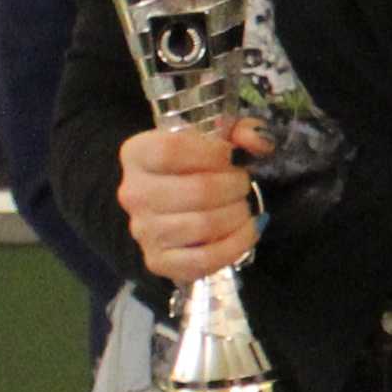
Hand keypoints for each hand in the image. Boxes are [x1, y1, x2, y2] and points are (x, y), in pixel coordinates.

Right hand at [118, 119, 263, 283]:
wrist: (179, 205)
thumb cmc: (198, 165)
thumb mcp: (217, 137)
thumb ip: (241, 130)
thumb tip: (257, 141)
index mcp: (137, 153)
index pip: (172, 150)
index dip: (212, 153)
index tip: (231, 156)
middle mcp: (133, 192)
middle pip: (197, 190)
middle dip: (234, 186)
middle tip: (243, 184)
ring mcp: (143, 230)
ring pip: (203, 225)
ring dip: (237, 215)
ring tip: (243, 207)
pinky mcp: (157, 261)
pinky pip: (204, 259)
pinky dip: (235, 245)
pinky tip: (246, 231)